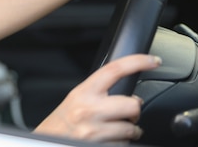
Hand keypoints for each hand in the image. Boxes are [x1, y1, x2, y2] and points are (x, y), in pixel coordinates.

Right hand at [34, 54, 160, 142]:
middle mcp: (89, 110)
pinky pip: (124, 145)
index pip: (114, 70)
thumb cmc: (60, 123)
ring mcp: (95, 131)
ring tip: (114, 131)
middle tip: (127, 114)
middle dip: (134, 111)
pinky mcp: (100, 146)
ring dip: (129, 132)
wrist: (46, 142)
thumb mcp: (75, 100)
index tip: (152, 60)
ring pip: (131, 129)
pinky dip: (120, 144)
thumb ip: (97, 93)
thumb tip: (127, 94)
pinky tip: (108, 141)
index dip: (136, 62)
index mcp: (83, 92)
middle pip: (132, 105)